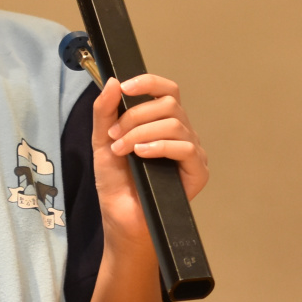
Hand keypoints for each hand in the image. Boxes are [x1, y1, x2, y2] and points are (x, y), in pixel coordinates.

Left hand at [91, 74, 208, 247]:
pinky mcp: (198, 171)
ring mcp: (191, 151)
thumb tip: (113, 82)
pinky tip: (142, 155)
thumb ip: (104, 112)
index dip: (149, 83)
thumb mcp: (102, 141)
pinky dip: (159, 147)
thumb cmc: (116, 184)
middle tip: (115, 136)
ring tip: (123, 150)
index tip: (126, 87)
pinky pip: (185, 147)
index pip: (166, 90)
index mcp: (162, 122)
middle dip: (135, 116)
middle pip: (168, 104)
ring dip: (141, 133)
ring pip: (174, 124)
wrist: (121, 218)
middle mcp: (181, 132)